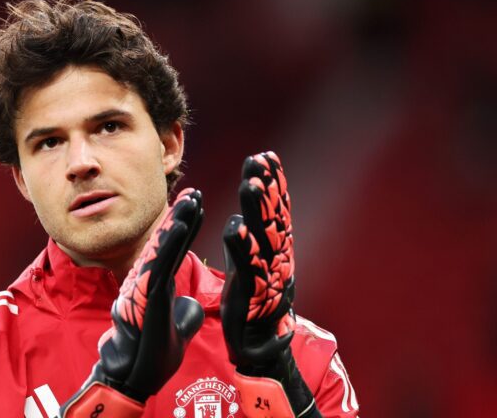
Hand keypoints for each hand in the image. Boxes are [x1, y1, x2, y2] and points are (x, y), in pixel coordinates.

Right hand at [59, 188, 204, 417]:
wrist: (133, 375)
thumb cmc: (151, 354)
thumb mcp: (178, 330)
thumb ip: (186, 314)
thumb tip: (194, 305)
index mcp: (160, 284)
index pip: (176, 249)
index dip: (186, 225)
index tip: (196, 203)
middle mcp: (150, 279)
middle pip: (168, 241)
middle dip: (182, 216)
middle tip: (194, 191)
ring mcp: (146, 285)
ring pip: (163, 246)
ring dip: (177, 221)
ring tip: (191, 198)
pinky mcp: (145, 294)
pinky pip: (159, 264)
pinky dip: (169, 243)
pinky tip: (179, 224)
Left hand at [221, 152, 318, 417]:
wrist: (259, 352)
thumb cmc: (252, 309)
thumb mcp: (250, 269)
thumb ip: (247, 244)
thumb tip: (243, 220)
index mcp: (275, 254)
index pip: (275, 213)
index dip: (273, 186)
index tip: (266, 157)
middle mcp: (277, 262)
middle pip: (273, 219)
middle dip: (268, 188)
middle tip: (260, 159)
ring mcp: (267, 279)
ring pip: (263, 240)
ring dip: (257, 212)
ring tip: (250, 183)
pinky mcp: (251, 298)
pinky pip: (247, 270)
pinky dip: (240, 248)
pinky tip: (232, 227)